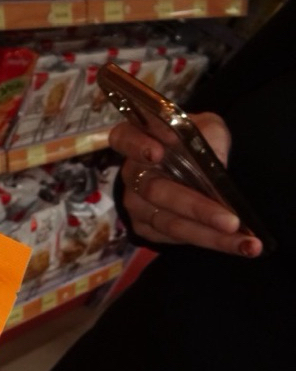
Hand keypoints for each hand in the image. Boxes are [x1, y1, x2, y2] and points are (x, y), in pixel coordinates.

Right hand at [109, 113, 262, 257]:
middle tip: (231, 221)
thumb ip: (208, 138)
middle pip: (155, 191)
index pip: (125, 138)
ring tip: (244, 243)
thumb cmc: (192, 141)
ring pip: (168, 222)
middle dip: (196, 207)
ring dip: (208, 234)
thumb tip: (217, 166)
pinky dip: (205, 240)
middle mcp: (130, 174)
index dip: (137, 146)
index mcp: (136, 140)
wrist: (184, 167)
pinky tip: (232, 243)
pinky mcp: (141, 226)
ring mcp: (133, 204)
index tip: (156, 154)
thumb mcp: (205, 127)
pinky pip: (172, 237)